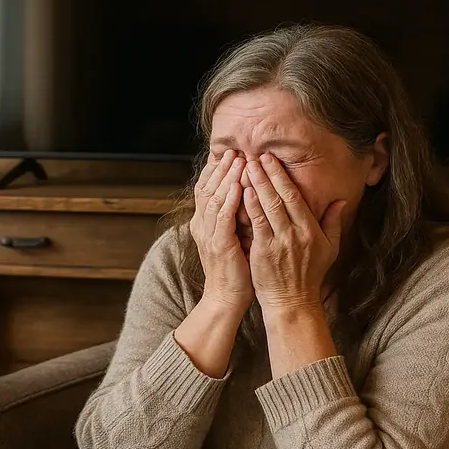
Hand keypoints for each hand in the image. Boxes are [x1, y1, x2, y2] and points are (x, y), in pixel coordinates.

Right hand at [189, 150, 252, 317]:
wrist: (226, 297)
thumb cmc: (234, 268)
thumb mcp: (231, 236)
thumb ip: (235, 215)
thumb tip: (247, 193)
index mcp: (204, 223)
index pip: (206, 189)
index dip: (215, 171)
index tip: (227, 154)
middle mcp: (202, 225)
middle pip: (207, 188)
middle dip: (220, 168)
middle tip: (233, 150)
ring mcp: (208, 234)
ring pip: (215, 198)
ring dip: (226, 177)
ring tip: (237, 160)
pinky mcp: (219, 244)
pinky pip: (223, 217)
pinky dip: (230, 199)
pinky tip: (238, 185)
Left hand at [242, 154, 345, 311]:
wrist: (292, 302)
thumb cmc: (309, 275)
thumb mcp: (330, 249)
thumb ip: (333, 223)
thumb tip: (340, 201)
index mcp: (312, 230)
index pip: (296, 197)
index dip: (283, 177)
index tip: (272, 160)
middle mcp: (297, 234)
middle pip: (281, 198)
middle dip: (268, 175)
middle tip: (256, 156)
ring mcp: (279, 242)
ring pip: (268, 208)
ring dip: (257, 186)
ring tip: (246, 168)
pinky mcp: (264, 252)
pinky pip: (256, 224)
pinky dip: (250, 207)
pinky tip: (243, 193)